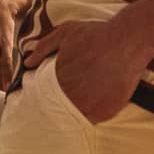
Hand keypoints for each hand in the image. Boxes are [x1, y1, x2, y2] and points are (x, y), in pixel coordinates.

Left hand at [23, 20, 143, 122]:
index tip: (53, 91)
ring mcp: (89, 107)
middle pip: (59, 108)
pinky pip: (94, 119)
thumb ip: (43, 48)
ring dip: (75, 110)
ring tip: (83, 98)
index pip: (45, 96)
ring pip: (75, 116)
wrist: (127, 41)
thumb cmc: (96, 35)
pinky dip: (92, 113)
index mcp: (58, 80)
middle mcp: (72, 97)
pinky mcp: (106, 112)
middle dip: (61, 103)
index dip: (48, 95)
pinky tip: (96, 101)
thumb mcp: (65, 34)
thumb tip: (27, 63)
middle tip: (71, 94)